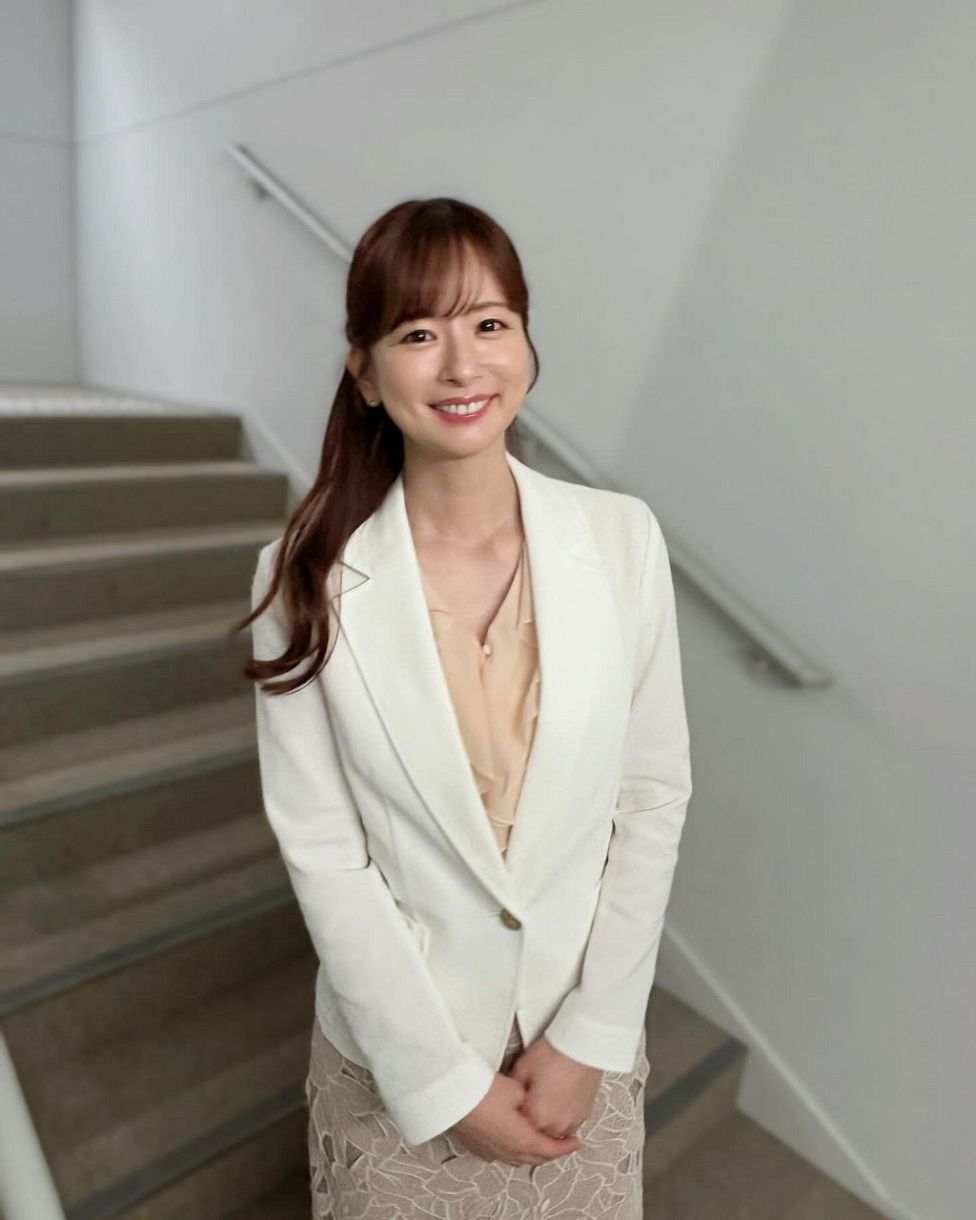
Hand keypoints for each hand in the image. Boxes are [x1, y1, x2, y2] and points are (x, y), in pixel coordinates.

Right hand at [448, 1072, 583, 1165]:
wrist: (449, 1095)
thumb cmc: (479, 1092)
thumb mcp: (516, 1089)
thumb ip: (529, 1099)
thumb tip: (530, 1101)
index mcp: (521, 1140)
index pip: (550, 1150)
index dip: (566, 1146)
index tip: (575, 1142)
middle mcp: (506, 1151)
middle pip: (535, 1157)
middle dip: (550, 1151)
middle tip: (560, 1142)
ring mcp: (490, 1150)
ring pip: (518, 1158)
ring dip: (531, 1151)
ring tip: (538, 1139)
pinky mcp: (477, 1145)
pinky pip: (501, 1153)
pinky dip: (513, 1148)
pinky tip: (511, 1139)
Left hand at [507, 1035, 602, 1138]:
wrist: (581, 1045)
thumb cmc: (553, 1054)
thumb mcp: (522, 1068)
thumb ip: (513, 1089)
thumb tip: (509, 1096)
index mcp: (537, 1118)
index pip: (520, 1133)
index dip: (514, 1122)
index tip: (511, 1114)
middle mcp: (556, 1125)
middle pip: (538, 1136)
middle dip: (530, 1126)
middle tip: (525, 1110)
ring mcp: (572, 1121)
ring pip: (554, 1134)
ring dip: (547, 1126)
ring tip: (542, 1107)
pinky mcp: (584, 1114)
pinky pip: (569, 1126)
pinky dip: (561, 1120)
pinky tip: (556, 1104)